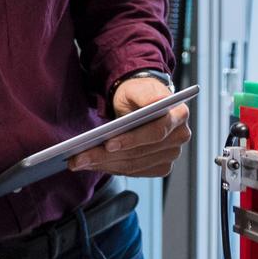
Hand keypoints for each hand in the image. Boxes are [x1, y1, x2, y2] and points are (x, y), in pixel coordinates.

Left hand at [68, 75, 190, 178]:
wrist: (140, 101)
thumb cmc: (138, 92)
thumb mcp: (138, 87)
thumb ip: (146, 95)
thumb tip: (154, 103)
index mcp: (179, 115)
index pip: (156, 132)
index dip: (132, 140)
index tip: (108, 144)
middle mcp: (179, 137)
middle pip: (140, 153)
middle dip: (106, 156)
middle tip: (78, 158)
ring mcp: (171, 154)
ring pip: (133, 165)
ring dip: (103, 165)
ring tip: (78, 162)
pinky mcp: (160, 166)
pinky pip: (133, 171)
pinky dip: (110, 168)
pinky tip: (91, 164)